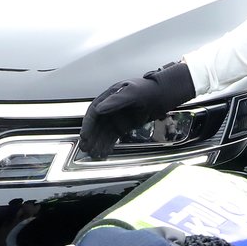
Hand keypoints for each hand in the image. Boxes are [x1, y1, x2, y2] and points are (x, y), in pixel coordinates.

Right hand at [78, 60, 195, 160]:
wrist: (162, 96)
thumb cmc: (147, 90)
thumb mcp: (132, 93)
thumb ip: (116, 101)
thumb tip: (99, 109)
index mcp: (109, 97)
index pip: (94, 112)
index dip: (88, 124)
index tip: (84, 136)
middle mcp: (110, 108)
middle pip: (96, 125)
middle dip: (90, 138)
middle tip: (85, 149)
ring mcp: (116, 118)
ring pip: (103, 133)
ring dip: (97, 144)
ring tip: (94, 155)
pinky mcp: (122, 127)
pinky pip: (112, 137)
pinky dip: (107, 145)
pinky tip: (103, 153)